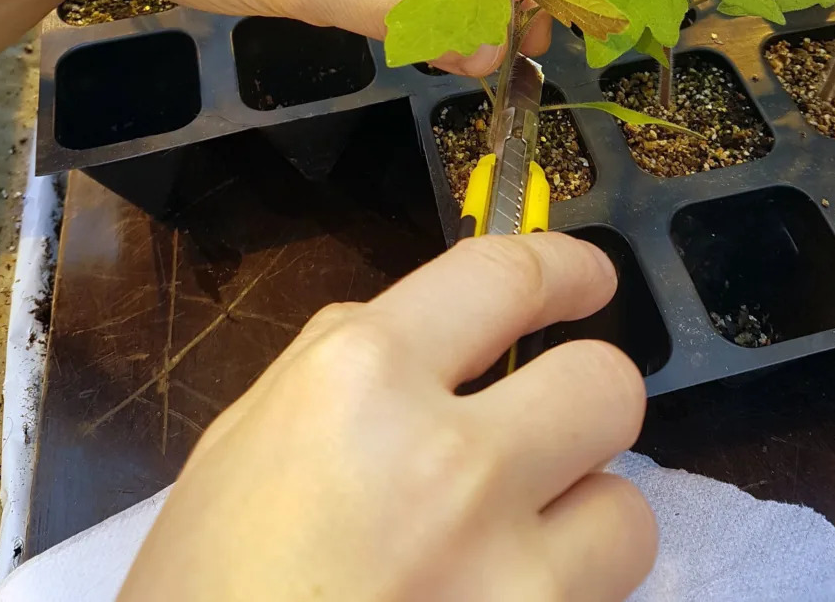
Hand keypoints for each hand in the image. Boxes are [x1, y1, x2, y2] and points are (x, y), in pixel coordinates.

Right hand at [118, 232, 654, 601]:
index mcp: (360, 378)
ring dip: (582, 522)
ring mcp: (508, 579)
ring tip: (510, 550)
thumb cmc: (205, 583)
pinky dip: (562, 600)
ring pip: (629, 512)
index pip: (505, 277)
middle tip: (544, 430)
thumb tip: (440, 331)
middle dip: (585, 399)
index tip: (589, 278)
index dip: (565, 265)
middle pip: (606, 385)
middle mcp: (449, 462)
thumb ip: (346, 359)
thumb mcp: (245, 438)